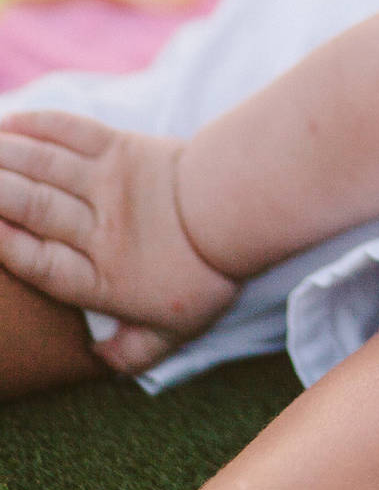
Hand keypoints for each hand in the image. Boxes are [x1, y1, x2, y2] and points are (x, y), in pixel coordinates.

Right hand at [0, 111, 240, 342]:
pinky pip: (72, 132)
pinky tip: (7, 124)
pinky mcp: (121, 147)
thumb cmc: (205, 272)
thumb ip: (133, 352)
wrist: (243, 207)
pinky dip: (37, 125)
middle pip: (32, 207)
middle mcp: (98, 228)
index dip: (4, 247)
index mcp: (102, 278)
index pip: (39, 264)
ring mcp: (109, 183)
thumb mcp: (176, 330)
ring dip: (2, 156)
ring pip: (44, 166)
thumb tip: (101, 365)